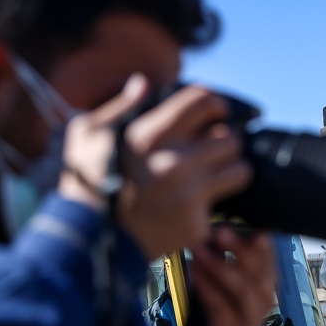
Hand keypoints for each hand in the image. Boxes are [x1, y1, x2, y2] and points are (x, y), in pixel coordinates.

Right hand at [58, 75, 252, 257]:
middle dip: (224, 140)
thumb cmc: (85, 184)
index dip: (215, 104)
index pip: (205, 101)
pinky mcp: (196, 223)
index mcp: (152, 134)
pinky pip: (223, 206)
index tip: (214, 114)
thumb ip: (120, 106)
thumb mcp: (87, 134)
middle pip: (231, 137)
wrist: (88, 242)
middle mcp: (176, 161)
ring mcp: (189, 195)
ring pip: (240, 170)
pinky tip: (194, 204)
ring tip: (214, 174)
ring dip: (230, 170)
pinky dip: (213, 205)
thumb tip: (143, 84)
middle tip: (213, 149)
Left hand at [187, 225, 275, 325]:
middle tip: (220, 231)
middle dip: (240, 250)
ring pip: (243, 291)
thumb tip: (216, 223)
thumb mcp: (231, 282)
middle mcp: (265, 299)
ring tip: (200, 252)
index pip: (269, 257)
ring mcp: (251, 319)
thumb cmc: (226, 309)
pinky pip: (221, 310)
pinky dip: (208, 290)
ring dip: (221, 268)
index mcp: (267, 282)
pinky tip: (194, 274)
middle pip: (259, 272)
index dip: (256, 239)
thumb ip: (230, 257)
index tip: (240, 221)